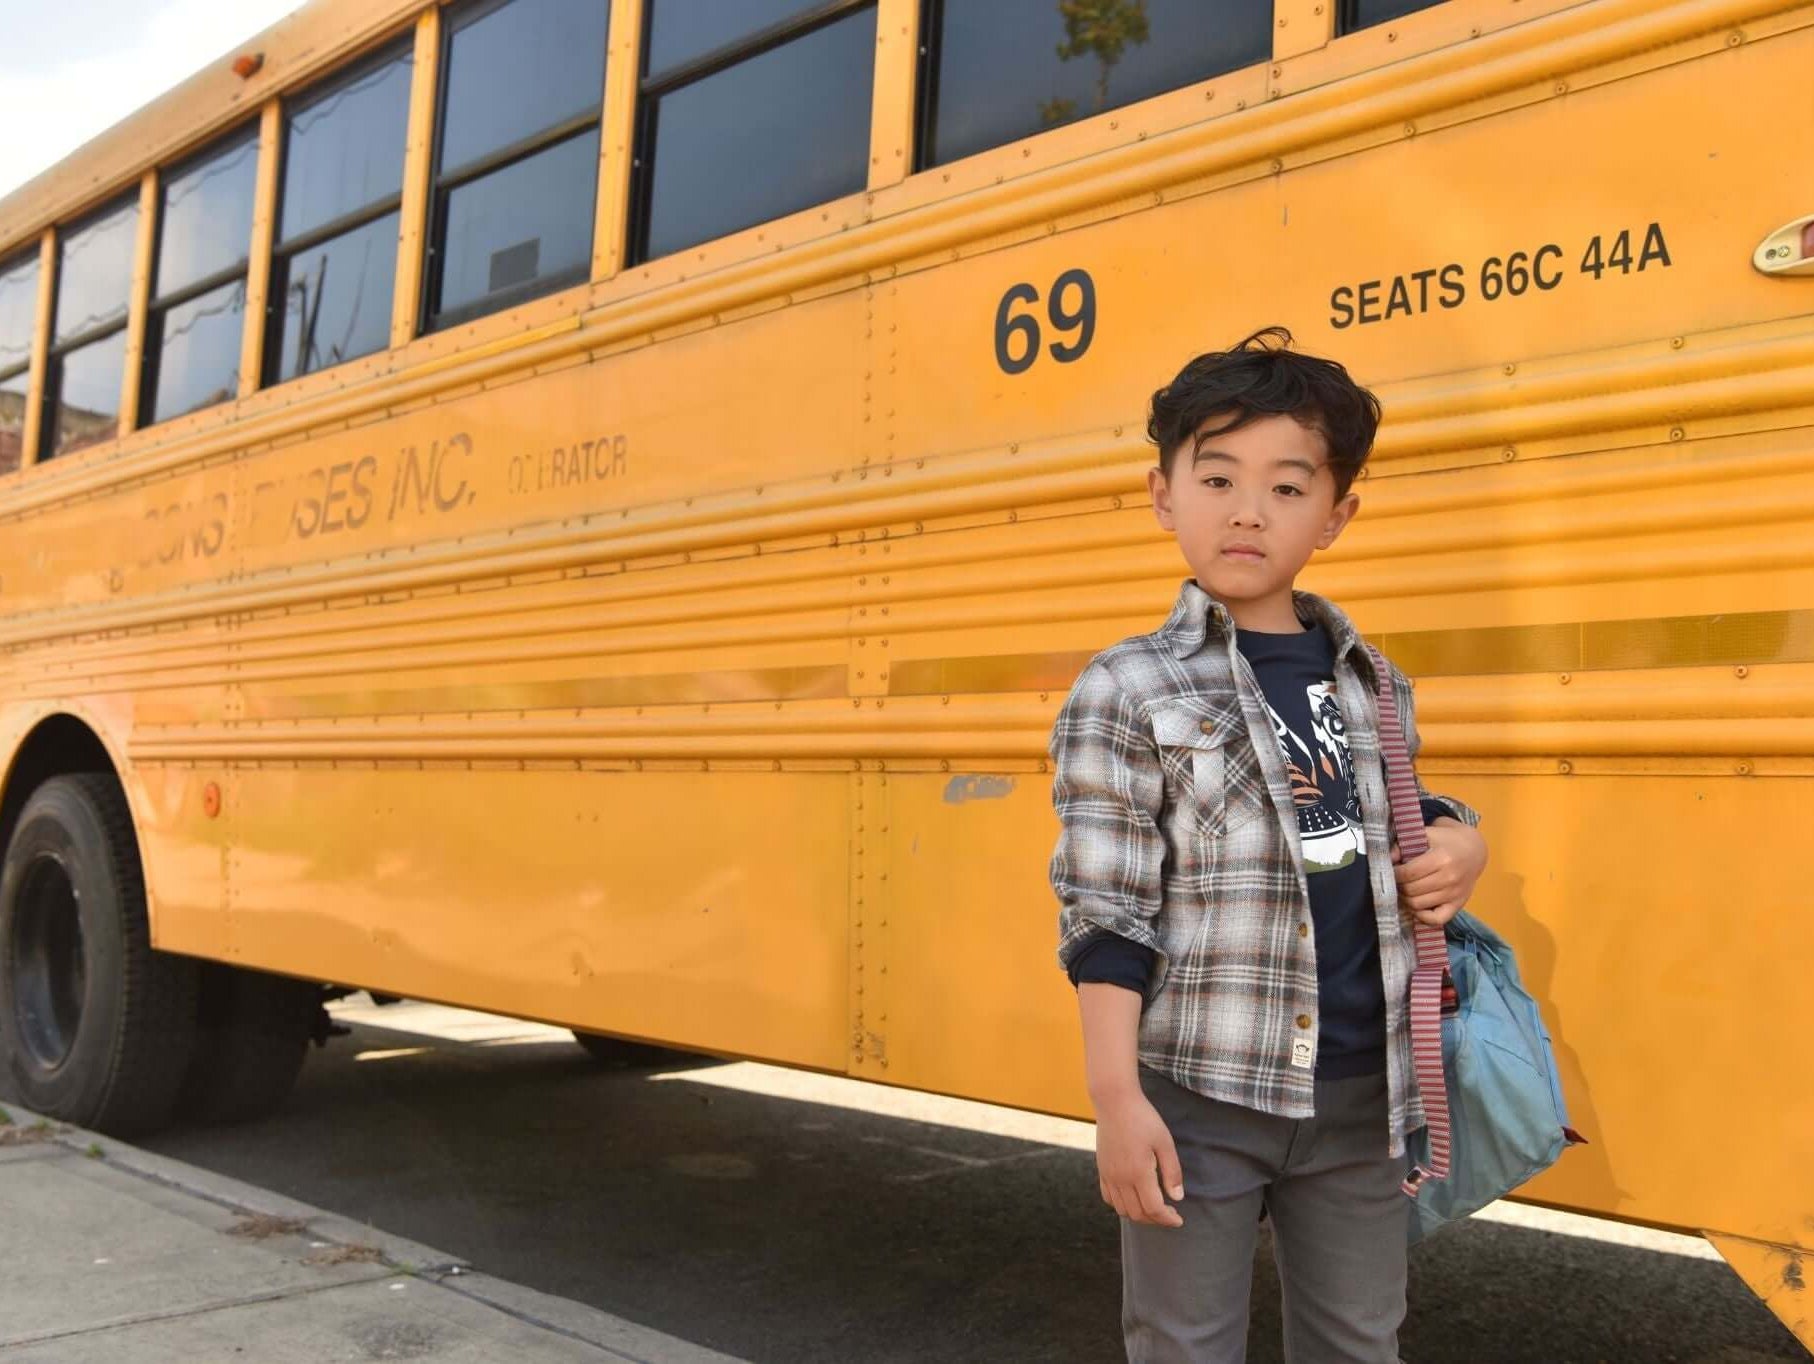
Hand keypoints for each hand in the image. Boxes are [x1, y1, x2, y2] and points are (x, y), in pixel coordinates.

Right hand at [1094, 1092, 1184, 1226]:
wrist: (1114, 1100)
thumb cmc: (1143, 1118)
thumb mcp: (1165, 1142)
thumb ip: (1172, 1172)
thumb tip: (1177, 1198)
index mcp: (1139, 1172)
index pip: (1154, 1209)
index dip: (1168, 1219)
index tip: (1179, 1219)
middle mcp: (1121, 1178)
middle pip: (1138, 1214)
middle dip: (1156, 1219)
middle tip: (1169, 1213)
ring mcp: (1108, 1175)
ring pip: (1122, 1210)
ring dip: (1139, 1214)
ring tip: (1153, 1206)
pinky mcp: (1101, 1169)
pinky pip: (1109, 1198)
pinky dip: (1121, 1205)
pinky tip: (1133, 1197)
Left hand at [1390, 818, 1486, 926]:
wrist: (1474, 849)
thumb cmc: (1446, 840)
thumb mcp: (1426, 834)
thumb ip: (1404, 845)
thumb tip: (1387, 858)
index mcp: (1442, 858)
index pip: (1408, 873)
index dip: (1393, 873)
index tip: (1390, 869)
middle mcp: (1450, 878)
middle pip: (1411, 890)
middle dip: (1397, 885)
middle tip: (1395, 880)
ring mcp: (1455, 894)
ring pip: (1418, 905)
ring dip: (1405, 899)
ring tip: (1403, 889)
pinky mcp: (1458, 905)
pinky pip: (1436, 920)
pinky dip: (1422, 916)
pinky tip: (1416, 905)